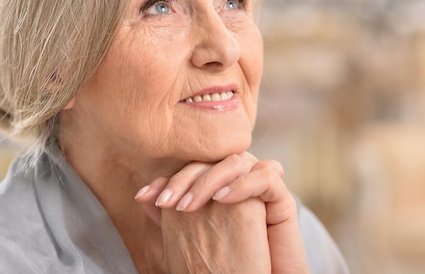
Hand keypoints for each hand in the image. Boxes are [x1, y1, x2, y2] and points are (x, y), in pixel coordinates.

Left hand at [135, 152, 309, 273]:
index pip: (195, 168)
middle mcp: (241, 181)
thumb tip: (142, 196)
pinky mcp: (283, 199)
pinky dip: (243, 183)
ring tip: (189, 207)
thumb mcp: (191, 240)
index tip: (147, 197)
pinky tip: (223, 199)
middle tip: (168, 203)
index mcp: (221, 186)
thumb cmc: (226, 269)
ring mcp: (262, 188)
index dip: (171, 179)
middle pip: (215, 160)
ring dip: (210, 180)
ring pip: (238, 161)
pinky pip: (267, 176)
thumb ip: (170, 216)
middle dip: (186, 179)